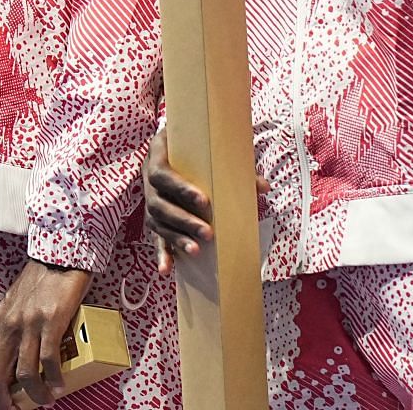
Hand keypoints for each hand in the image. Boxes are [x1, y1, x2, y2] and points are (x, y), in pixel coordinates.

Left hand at [0, 259, 91, 408]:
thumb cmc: (40, 279)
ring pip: (24, 374)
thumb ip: (10, 327)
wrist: (59, 255)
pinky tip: (59, 385)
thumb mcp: (14, 303)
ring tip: (44, 401)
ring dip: (34, 395)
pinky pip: (49, 359)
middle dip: (2, 402)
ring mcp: (29, 324)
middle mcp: (9, 326)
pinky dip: (53, 378)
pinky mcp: (51, 322)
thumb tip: (12, 355)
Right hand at [141, 129, 268, 273]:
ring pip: (157, 223)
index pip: (162, 174)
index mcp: (158, 155)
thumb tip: (263, 187)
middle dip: (184, 220)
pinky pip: (155, 236)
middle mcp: (149, 180)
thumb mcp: (208, 148)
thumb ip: (233, 166)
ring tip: (196, 250)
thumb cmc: (194, 146)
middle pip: (159, 204)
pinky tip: (167, 269)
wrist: (172, 143)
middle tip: (208, 232)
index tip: (204, 201)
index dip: (181, 189)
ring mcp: (149, 200)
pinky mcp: (153, 218)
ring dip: (176, 238)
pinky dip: (161, 253)